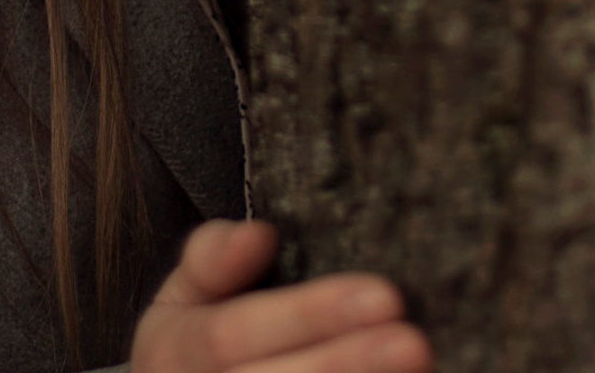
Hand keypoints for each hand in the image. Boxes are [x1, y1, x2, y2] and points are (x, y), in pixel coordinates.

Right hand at [129, 221, 431, 372]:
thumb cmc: (195, 341)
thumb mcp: (184, 294)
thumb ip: (211, 259)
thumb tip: (259, 234)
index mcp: (174, 356)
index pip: (234, 335)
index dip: (306, 315)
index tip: (382, 295)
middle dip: (346, 364)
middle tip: (413, 341)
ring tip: (420, 364)